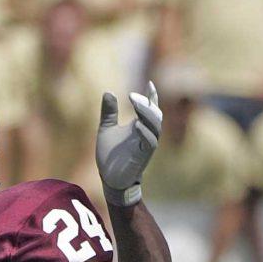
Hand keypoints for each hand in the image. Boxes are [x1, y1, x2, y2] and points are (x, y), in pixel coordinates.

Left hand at [96, 82, 161, 206]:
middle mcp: (146, 134)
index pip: (150, 109)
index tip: (150, 84)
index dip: (152, 97)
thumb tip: (108, 92)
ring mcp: (146, 146)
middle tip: (132, 95)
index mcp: (139, 126)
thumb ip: (109, 112)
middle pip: (155, 115)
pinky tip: (137, 124)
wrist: (109, 178)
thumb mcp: (106, 129)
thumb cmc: (110, 155)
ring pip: (156, 127)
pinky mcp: (143, 157)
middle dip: (147, 103)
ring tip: (137, 104)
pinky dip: (145, 133)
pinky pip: (150, 143)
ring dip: (147, 114)